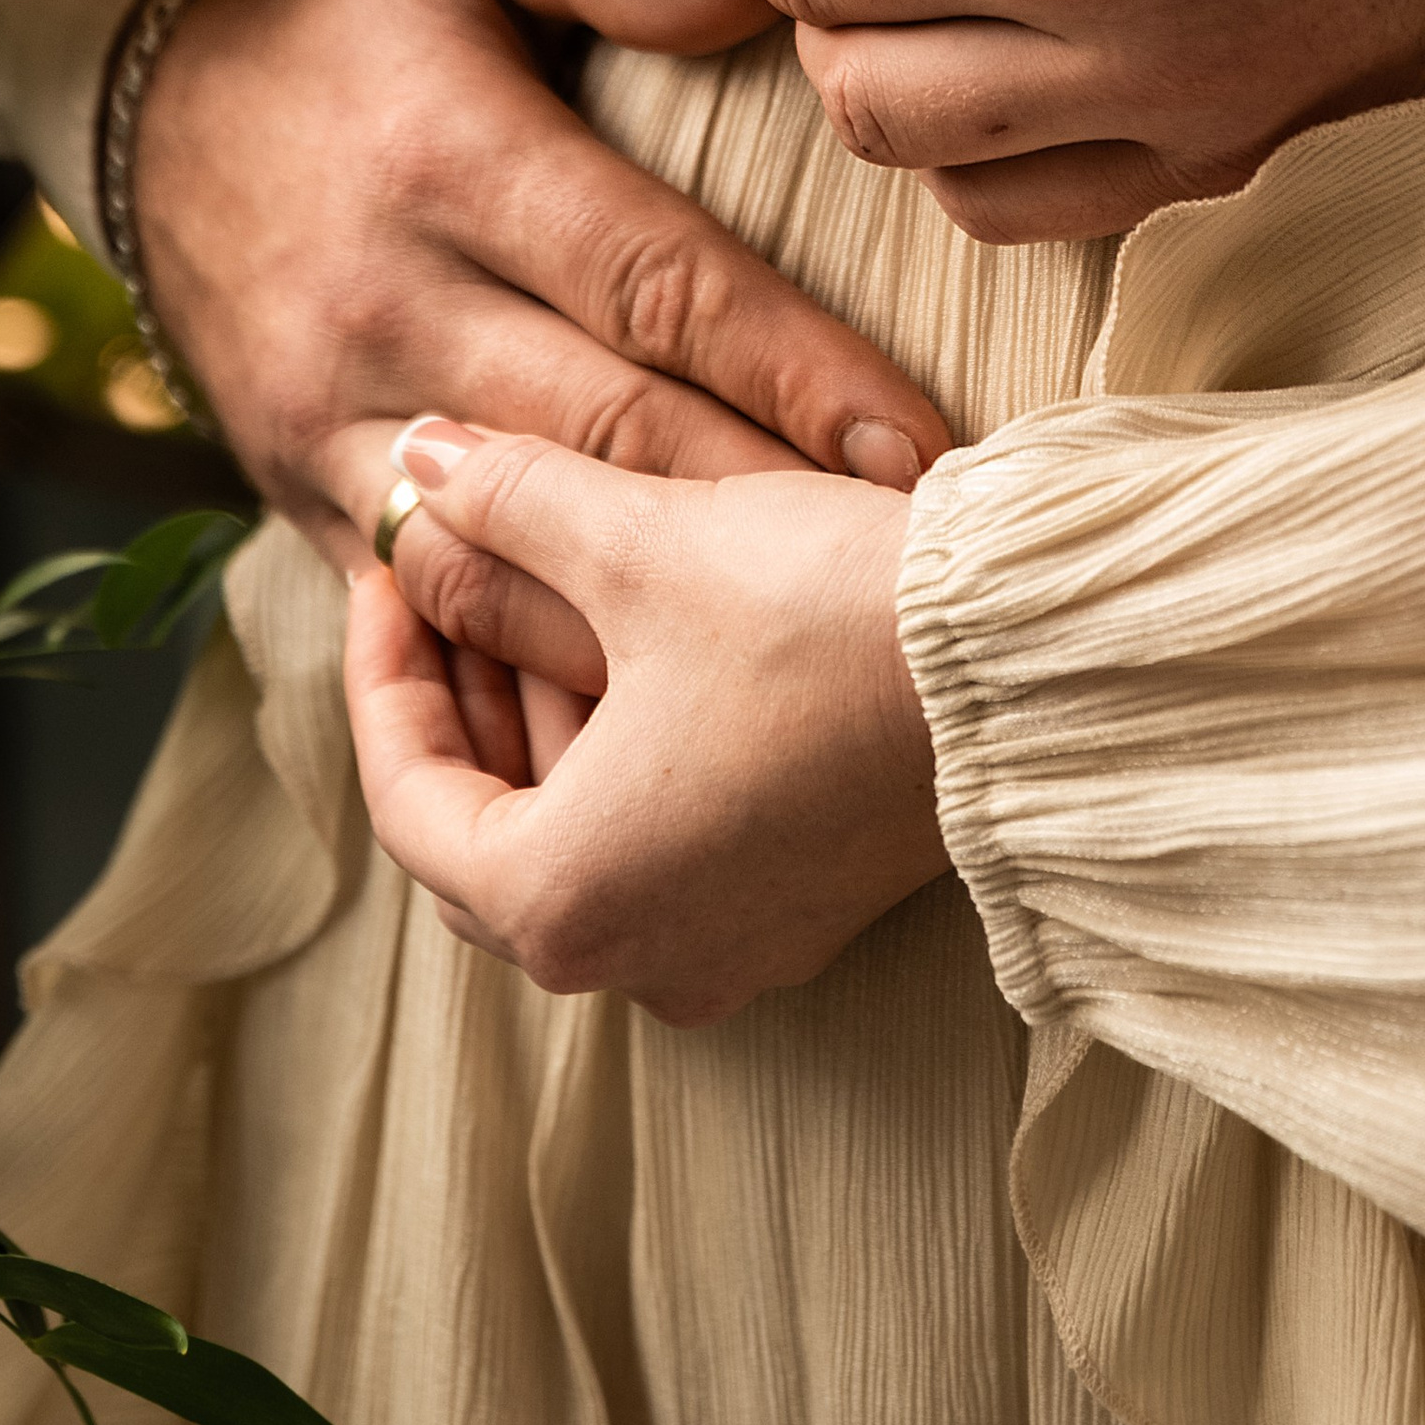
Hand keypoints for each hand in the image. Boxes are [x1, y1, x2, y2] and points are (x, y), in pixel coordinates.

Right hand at [133, 0, 949, 721]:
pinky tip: (656, 712)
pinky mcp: (296, 491)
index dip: (795, 371)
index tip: (916, 445)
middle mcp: (387, 302)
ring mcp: (330, 414)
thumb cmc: (348, 11)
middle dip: (768, 517)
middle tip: (913, 573)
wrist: (135, 100)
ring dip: (661, 622)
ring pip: (517, 555)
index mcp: (450, 159)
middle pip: (612, 440)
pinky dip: (532, 667)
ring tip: (808, 661)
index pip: (655, 284)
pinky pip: (425, 607)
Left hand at [347, 419, 945, 1023]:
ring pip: (577, 837)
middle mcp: (638, 961)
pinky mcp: (803, 909)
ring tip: (543, 576)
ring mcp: (730, 948)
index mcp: (565, 901)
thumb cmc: (825, 620)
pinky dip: (624, 748)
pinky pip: (662, 844)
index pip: (408, 797)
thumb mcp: (641, 543)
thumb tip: (418, 463)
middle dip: (462, 691)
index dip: (383, 670)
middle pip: (484, 832)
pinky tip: (637, 640)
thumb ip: (509, 504)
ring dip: (543, 713)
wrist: (1042, 669)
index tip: (390, 567)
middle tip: (450, 570)